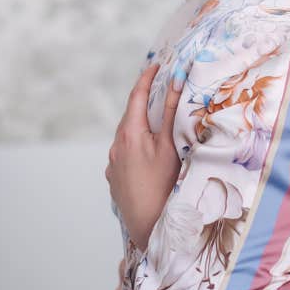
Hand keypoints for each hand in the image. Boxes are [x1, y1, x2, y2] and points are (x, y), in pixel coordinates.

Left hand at [106, 64, 182, 249]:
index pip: (137, 96)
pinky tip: (148, 155)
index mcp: (130, 133)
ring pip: (126, 136)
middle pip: (131, 115)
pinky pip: (124, 153)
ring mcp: (113, 163)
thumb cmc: (162, 186)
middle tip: (159, 90)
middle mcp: (116, 146)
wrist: (147, 225)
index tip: (156, 64)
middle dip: (144, 101)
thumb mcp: (171, 146)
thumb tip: (176, 82)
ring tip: (156, 124)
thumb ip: (172, 113)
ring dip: (140, 125)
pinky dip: (135, 145)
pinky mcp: (114, 177)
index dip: (146, 78)